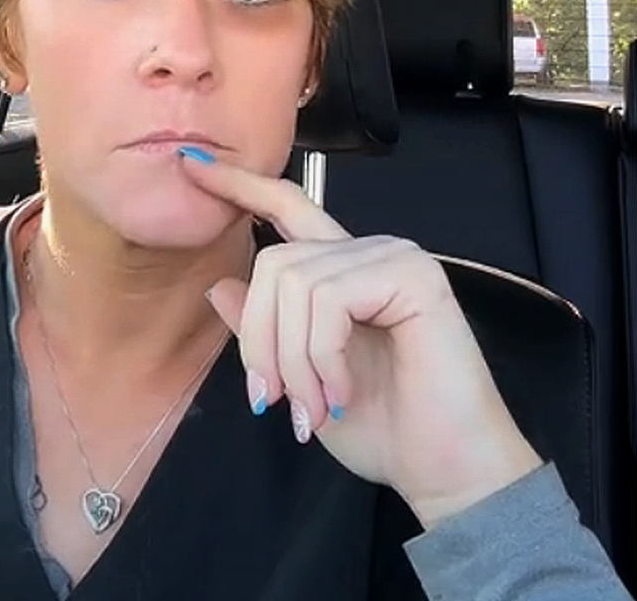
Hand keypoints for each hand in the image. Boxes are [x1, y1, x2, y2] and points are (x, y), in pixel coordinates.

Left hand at [179, 151, 540, 527]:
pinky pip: (330, 300)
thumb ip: (267, 331)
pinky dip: (322, 356)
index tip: (192, 169)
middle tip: (275, 403)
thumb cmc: (385, 429)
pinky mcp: (413, 275)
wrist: (444, 466)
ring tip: (315, 409)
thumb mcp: (303, 381)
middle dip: (261, 343)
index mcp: (346, 272)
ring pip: (295, 284)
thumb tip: (220, 287)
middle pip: (275, 262)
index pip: (289, 210)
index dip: (241, 188)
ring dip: (293, 362)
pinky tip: (343, 391)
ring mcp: (396, 258)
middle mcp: (372, 252)